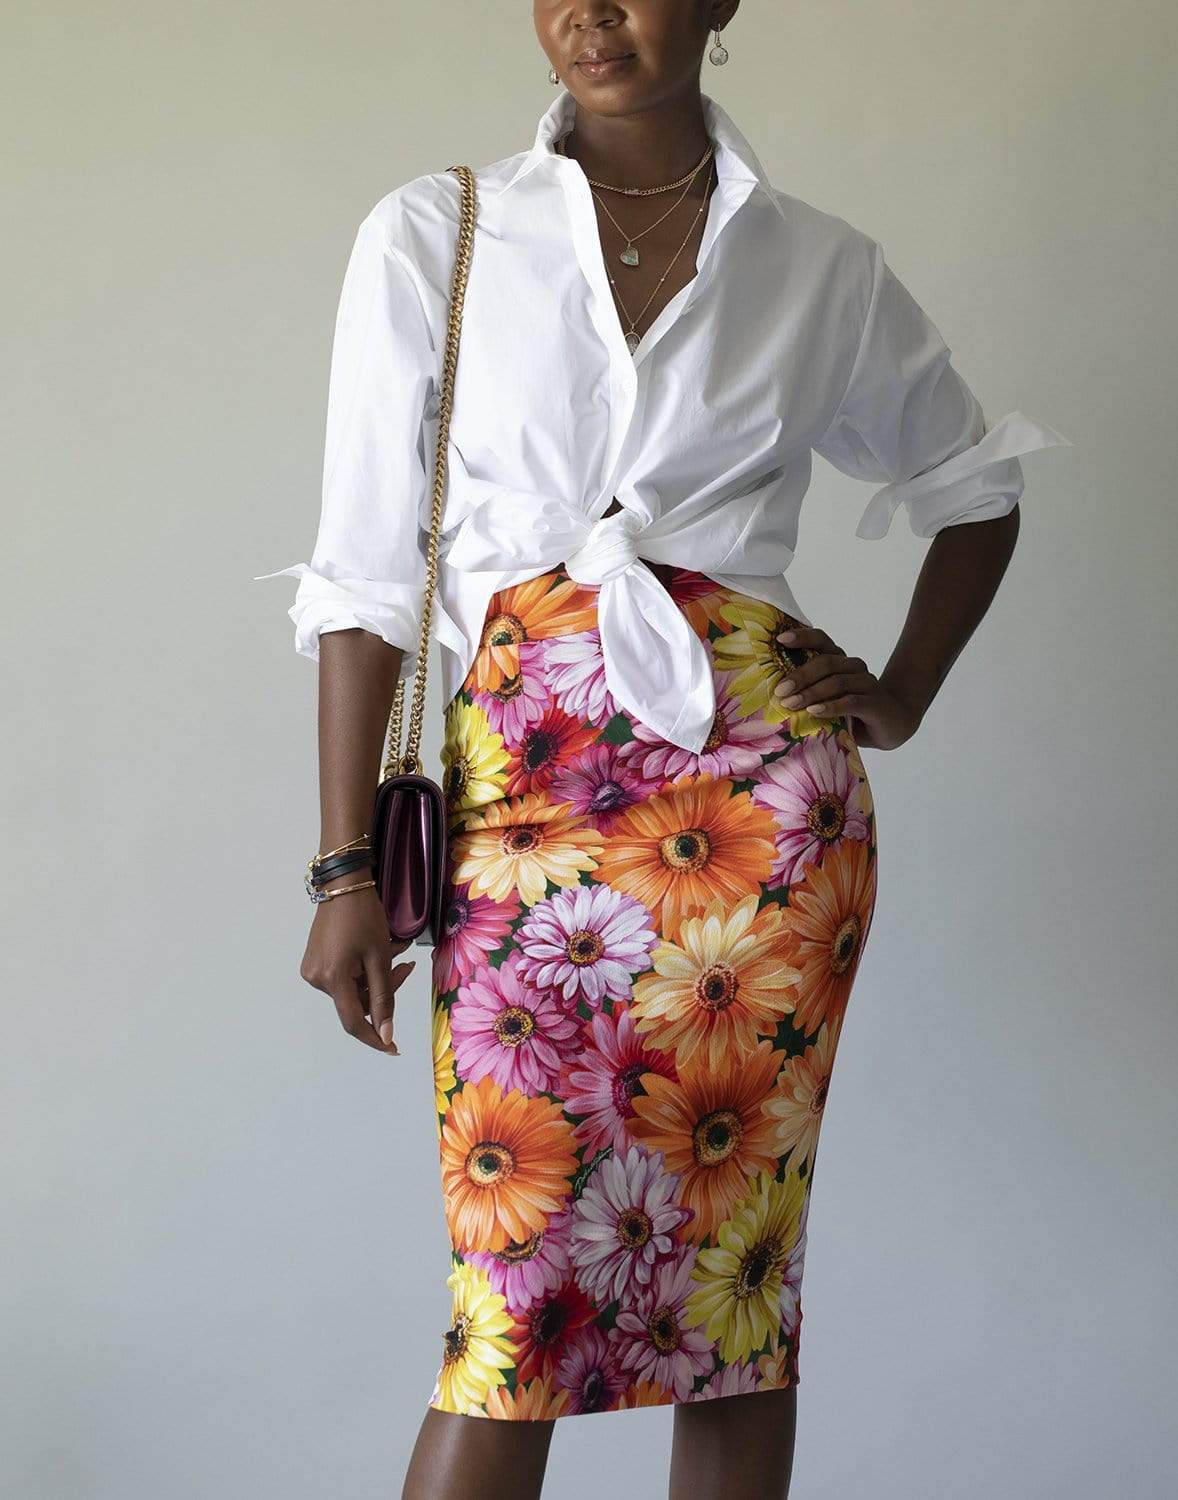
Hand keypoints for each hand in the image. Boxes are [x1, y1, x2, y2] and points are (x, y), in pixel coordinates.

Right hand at [299, 881, 414, 1053]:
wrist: (344, 884)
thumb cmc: (363, 916)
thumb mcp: (380, 957)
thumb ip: (384, 997)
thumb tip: (385, 1034)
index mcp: (332, 979)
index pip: (354, 1022)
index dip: (375, 1037)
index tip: (393, 1048)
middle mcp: (317, 979)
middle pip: (357, 1001)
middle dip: (385, 988)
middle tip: (408, 966)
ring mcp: (314, 970)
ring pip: (354, 987)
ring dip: (379, 974)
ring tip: (397, 949)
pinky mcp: (316, 960)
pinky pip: (346, 975)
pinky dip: (365, 967)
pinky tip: (381, 948)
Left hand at [772, 625, 921, 750]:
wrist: (893, 725)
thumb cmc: (853, 712)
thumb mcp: (828, 699)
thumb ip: (809, 692)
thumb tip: (776, 695)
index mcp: (840, 661)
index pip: (821, 640)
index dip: (802, 637)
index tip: (781, 640)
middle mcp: (853, 667)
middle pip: (825, 662)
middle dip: (800, 675)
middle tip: (780, 690)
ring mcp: (866, 683)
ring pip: (836, 682)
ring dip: (811, 693)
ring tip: (791, 704)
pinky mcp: (875, 703)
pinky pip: (851, 701)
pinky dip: (831, 706)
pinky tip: (814, 711)